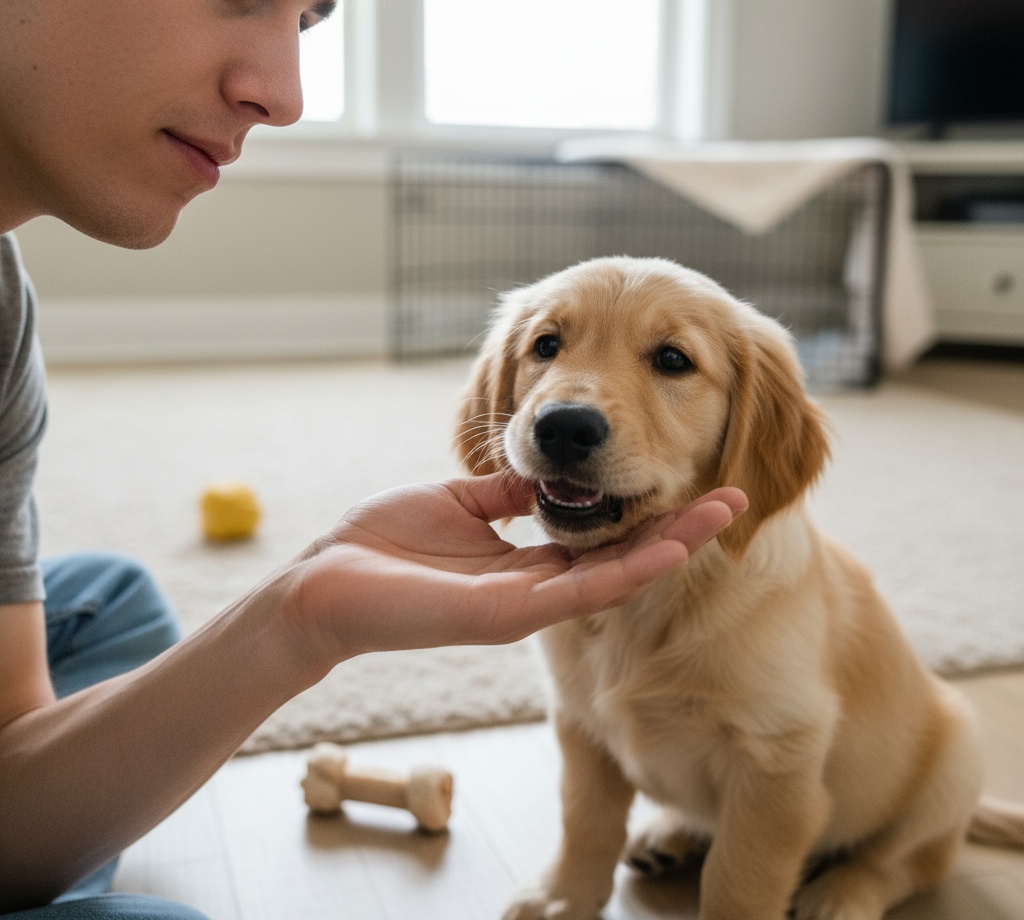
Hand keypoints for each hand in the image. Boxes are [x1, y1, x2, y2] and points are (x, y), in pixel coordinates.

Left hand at [285, 473, 746, 665]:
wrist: (325, 584)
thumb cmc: (383, 542)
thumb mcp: (458, 502)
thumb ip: (507, 492)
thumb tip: (546, 469)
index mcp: (523, 558)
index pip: (602, 534)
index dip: (647, 506)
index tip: (686, 472)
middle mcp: (537, 587)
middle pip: (625, 555)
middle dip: (680, 526)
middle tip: (735, 495)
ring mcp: (530, 605)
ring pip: (619, 575)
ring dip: (674, 544)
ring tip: (724, 512)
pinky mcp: (512, 615)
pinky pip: (584, 590)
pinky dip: (633, 566)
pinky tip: (675, 544)